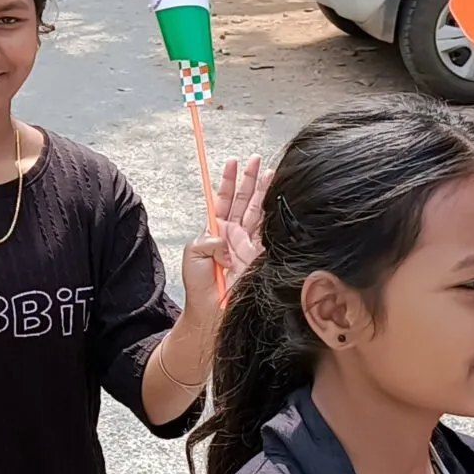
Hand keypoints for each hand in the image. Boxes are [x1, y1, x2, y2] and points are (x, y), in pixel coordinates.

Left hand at [180, 155, 268, 326]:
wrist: (213, 314)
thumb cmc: (200, 289)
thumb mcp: (193, 255)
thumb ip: (206, 238)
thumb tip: (227, 234)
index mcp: (216, 232)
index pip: (223, 200)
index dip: (228, 181)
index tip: (232, 162)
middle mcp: (234, 236)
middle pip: (245, 201)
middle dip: (251, 179)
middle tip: (257, 159)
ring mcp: (249, 245)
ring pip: (259, 211)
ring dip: (265, 191)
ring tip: (272, 171)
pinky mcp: (261, 256)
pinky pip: (269, 231)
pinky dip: (275, 214)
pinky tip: (280, 199)